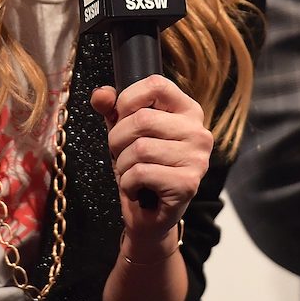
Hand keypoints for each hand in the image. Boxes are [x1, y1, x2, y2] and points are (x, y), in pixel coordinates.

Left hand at [90, 74, 211, 253]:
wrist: (150, 216)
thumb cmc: (141, 168)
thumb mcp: (125, 133)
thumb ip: (113, 110)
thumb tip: (100, 94)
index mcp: (188, 111)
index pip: (156, 85)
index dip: (128, 99)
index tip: (121, 117)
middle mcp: (199, 131)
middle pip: (142, 119)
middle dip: (117, 140)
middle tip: (121, 154)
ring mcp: (197, 158)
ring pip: (139, 148)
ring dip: (122, 165)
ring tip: (130, 172)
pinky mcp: (188, 184)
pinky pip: (141, 173)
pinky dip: (128, 183)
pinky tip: (136, 188)